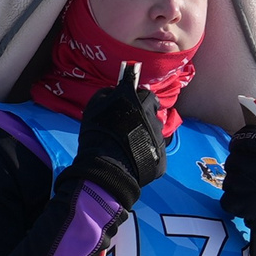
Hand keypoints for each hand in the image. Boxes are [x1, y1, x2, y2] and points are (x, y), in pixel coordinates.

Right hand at [69, 71, 164, 207]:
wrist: (107, 165)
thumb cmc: (99, 131)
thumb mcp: (95, 104)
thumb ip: (107, 92)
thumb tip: (114, 89)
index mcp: (142, 100)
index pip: (145, 94)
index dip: (136, 100)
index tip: (128, 107)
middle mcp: (154, 116)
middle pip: (151, 114)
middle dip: (142, 118)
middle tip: (126, 128)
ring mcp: (159, 136)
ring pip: (152, 133)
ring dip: (143, 136)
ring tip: (127, 146)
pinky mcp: (160, 155)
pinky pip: (153, 151)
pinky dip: (145, 152)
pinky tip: (132, 158)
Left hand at [222, 120, 255, 255]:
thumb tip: (248, 104)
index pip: (243, 138)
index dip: (240, 143)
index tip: (242, 148)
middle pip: (232, 160)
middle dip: (237, 165)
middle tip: (250, 172)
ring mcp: (252, 189)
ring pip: (228, 179)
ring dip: (235, 183)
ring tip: (252, 188)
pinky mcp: (243, 206)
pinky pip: (226, 199)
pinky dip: (233, 201)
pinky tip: (247, 200)